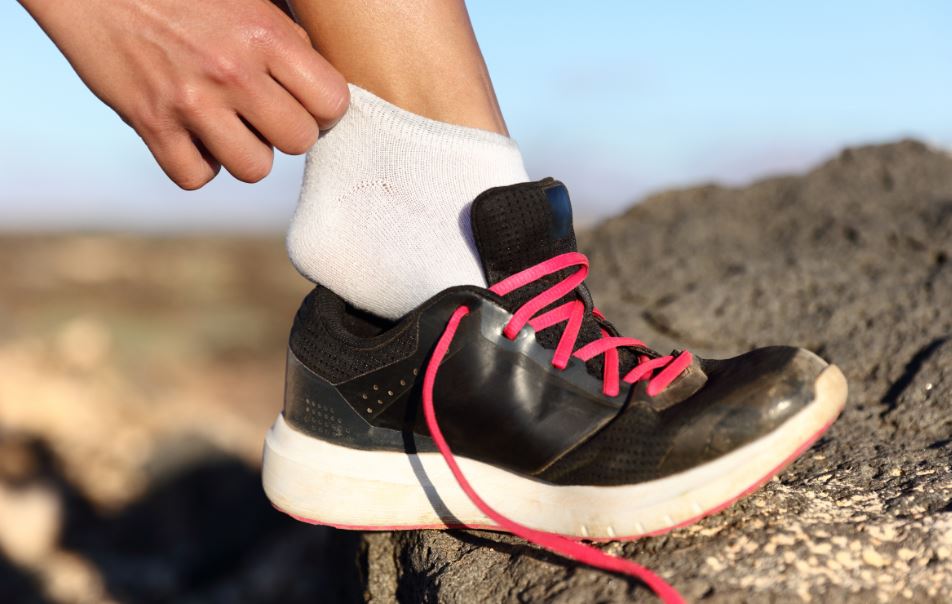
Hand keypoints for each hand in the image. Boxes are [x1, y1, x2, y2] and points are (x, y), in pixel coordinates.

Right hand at [21, 0, 347, 188]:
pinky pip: (195, 177)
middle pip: (298, 141)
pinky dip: (196, 164)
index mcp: (266, 34)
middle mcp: (233, 70)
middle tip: (264, 114)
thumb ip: (288, 39)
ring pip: (254, 168)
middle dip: (286, 133)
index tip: (304, 101)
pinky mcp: (150, 123)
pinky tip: (191, 135)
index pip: (331, 102)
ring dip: (245, 153)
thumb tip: (324, 85)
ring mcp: (190, 101)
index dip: (323, 109)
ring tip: (228, 125)